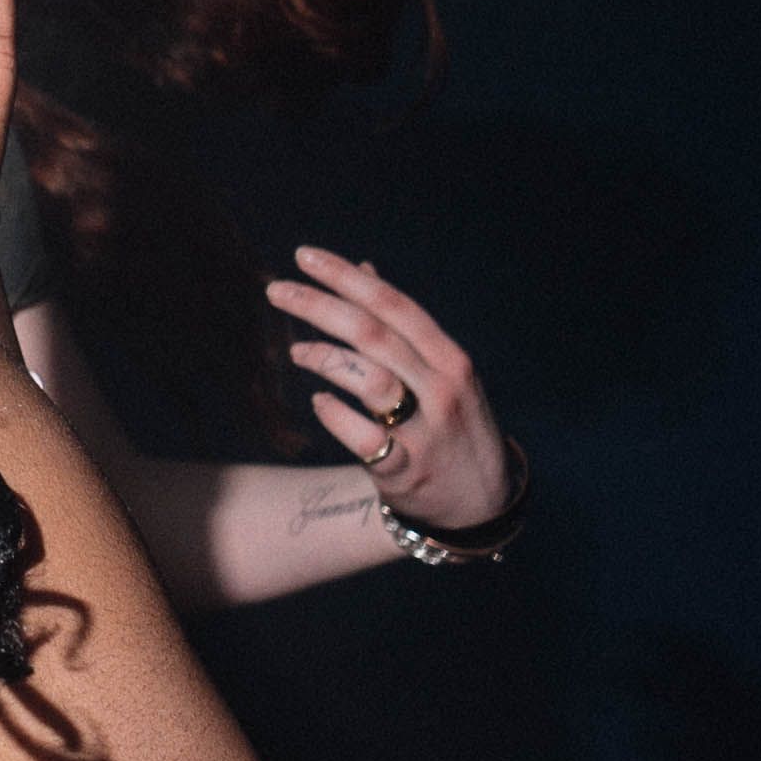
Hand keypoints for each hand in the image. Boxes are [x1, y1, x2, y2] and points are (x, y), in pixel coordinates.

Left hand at [265, 247, 508, 531]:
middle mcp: (441, 389)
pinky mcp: (406, 471)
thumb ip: (402, 325)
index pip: (393, 304)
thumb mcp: (443, 372)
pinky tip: (320, 402)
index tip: (304, 256)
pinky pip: (363, 437)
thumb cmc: (453, 426)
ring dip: (324, 357)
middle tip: (277, 291)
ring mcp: (425, 431)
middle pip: (373, 334)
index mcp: (449, 359)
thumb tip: (364, 272)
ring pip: (368, 379)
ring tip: (295, 351)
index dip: (346, 278)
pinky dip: (335, 414)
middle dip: (319, 306)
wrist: (483, 504)